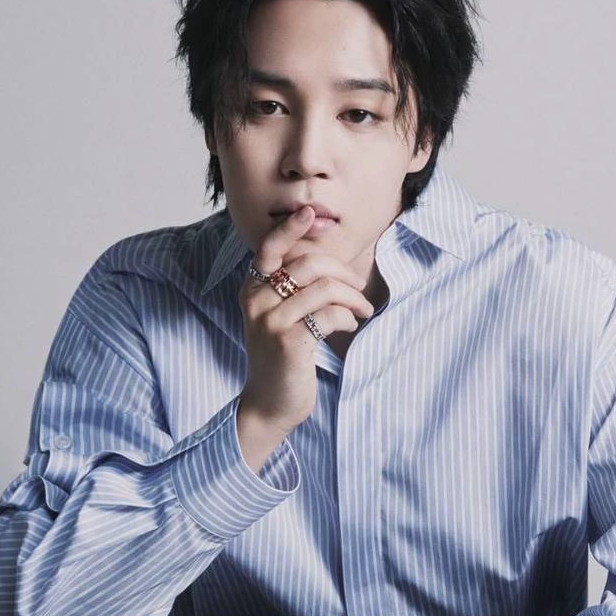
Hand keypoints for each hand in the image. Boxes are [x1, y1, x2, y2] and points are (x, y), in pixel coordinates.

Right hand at [238, 207, 375, 435]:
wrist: (271, 402)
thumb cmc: (283, 357)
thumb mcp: (281, 317)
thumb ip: (295, 289)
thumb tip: (329, 262)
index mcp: (252, 288)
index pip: (269, 248)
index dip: (290, 228)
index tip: (310, 212)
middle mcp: (255, 299)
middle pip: (309, 264)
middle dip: (344, 273)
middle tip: (360, 288)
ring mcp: (270, 319)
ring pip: (323, 288)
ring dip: (353, 297)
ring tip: (362, 310)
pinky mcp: (287, 340)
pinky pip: (329, 314)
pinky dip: (347, 318)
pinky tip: (349, 327)